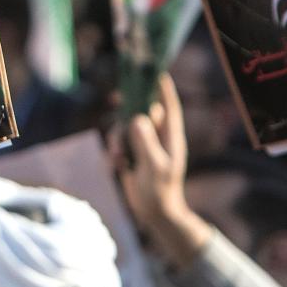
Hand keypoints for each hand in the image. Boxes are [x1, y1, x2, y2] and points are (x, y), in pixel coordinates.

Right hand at [110, 73, 211, 268]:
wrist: (155, 214)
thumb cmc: (161, 191)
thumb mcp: (155, 166)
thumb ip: (146, 141)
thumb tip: (138, 118)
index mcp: (171, 138)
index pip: (169, 108)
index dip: (164, 90)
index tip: (157, 71)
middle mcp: (159, 138)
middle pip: (144, 113)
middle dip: (130, 110)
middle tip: (118, 99)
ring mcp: (145, 147)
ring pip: (127, 128)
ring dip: (119, 136)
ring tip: (118, 154)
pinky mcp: (133, 157)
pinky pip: (120, 144)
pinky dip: (115, 150)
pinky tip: (116, 163)